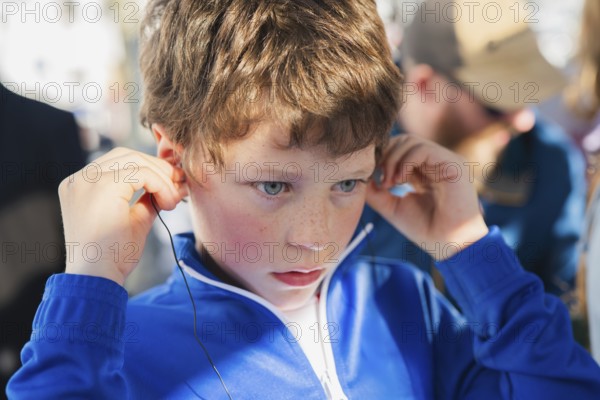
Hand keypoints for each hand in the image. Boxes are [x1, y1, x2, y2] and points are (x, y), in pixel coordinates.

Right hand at [58, 147, 187, 285]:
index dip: (150, 168)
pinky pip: (141, 173)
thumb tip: (172, 182)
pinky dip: (160, 185)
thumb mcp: (134, 219)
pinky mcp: (101, 186)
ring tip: (174, 201)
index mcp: (81, 185)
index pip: (120, 161)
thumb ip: (147, 198)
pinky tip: (168, 204)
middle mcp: (80, 179)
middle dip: (158, 169)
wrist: (98, 278)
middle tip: (180, 185)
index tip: (173, 183)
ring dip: (162, 179)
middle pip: (127, 155)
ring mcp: (87, 181)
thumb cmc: (113, 255)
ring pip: (136, 161)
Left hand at [366, 135, 487, 259]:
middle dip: (385, 156)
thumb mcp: (392, 207)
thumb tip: (361, 176)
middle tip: (381, 180)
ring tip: (389, 183)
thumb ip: (375, 192)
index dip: (382, 158)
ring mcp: (444, 161)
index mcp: (423, 171)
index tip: (373, 178)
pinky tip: (400, 180)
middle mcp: (434, 163)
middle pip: (402, 141)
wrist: (449, 245)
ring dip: (393, 160)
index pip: (398, 149)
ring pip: (411, 142)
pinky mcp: (453, 164)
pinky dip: (405, 162)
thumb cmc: (425, 230)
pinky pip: (423, 149)